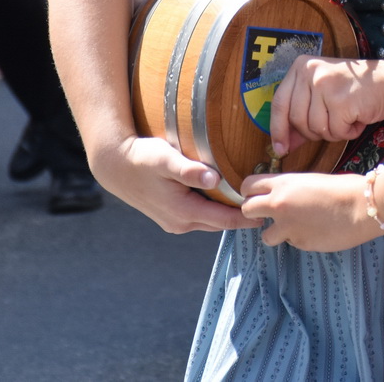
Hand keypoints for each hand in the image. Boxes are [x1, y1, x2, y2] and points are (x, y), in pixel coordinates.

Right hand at [89, 134, 257, 233]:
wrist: (116, 167)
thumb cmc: (141, 159)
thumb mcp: (165, 158)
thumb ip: (189, 169)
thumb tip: (214, 178)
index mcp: (183, 212)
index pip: (224, 220)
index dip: (247, 217)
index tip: (267, 212)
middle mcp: (181, 223)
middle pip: (220, 223)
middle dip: (242, 217)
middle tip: (266, 206)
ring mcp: (175, 223)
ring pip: (211, 222)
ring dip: (229, 215)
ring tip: (252, 203)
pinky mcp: (171, 217)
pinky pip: (201, 218)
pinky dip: (215, 212)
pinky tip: (225, 199)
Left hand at [239, 171, 381, 250]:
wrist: (362, 207)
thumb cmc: (344, 187)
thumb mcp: (311, 180)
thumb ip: (292, 189)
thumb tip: (285, 197)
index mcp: (283, 184)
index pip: (248, 185)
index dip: (250, 191)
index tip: (257, 195)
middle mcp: (279, 205)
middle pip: (247, 210)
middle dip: (254, 213)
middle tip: (269, 214)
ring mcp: (287, 227)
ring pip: (265, 236)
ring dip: (276, 233)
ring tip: (295, 227)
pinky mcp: (299, 244)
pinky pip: (291, 242)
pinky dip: (299, 238)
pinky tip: (316, 231)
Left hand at [269, 56, 383, 158]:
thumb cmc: (355, 90)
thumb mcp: (322, 95)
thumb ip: (300, 116)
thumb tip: (282, 145)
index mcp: (301, 66)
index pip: (279, 103)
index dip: (278, 129)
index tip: (280, 148)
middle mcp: (310, 72)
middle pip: (297, 119)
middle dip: (313, 132)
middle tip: (332, 124)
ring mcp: (325, 85)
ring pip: (315, 128)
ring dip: (333, 132)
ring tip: (347, 118)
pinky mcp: (341, 100)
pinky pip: (335, 131)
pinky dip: (347, 132)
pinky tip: (357, 119)